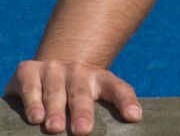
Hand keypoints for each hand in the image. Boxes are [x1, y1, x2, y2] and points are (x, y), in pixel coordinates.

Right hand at [4, 60, 141, 134]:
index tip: (134, 117)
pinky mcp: (28, 70)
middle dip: (82, 112)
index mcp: (100, 78)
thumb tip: (129, 124)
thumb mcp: (95, 95)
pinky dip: (32, 103)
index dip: (126, 102)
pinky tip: (35, 118)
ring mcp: (53, 69)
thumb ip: (107, 110)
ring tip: (55, 128)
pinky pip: (31, 88)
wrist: (51, 66)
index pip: (117, 88)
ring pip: (55, 92)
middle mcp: (78, 71)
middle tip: (83, 130)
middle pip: (82, 93)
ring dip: (55, 111)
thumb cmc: (77, 92)